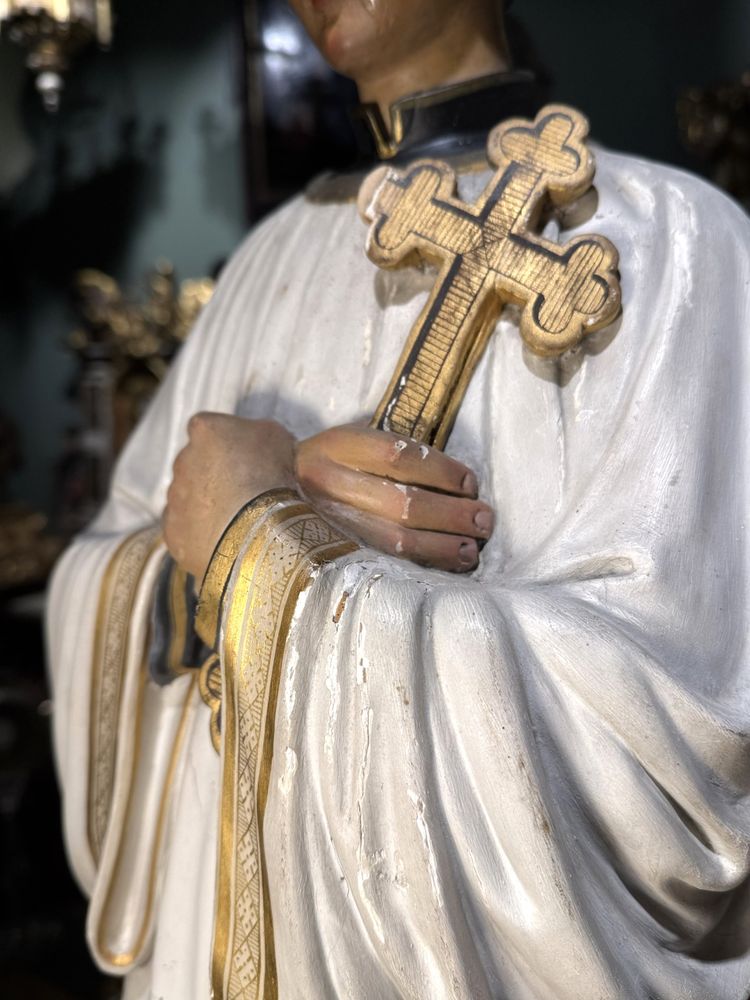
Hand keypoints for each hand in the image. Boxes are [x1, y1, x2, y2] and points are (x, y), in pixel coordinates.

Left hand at [164, 413, 295, 581]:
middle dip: (214, 474)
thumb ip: (256, 431)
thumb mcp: (278, 436)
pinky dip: (200, 530)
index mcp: (205, 430)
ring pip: (189, 496)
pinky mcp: (173, 530)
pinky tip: (225, 536)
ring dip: (207, 503)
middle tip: (244, 489)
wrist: (258, 531)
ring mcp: (175, 497)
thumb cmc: (271, 479)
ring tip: (238, 517)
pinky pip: (185, 527)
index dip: (227, 444)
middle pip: (195, 463)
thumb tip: (255, 440)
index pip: (208, 429)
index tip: (245, 457)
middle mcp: (182, 459)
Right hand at [295, 424, 492, 572]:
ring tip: (472, 549)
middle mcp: (328, 482)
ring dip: (441, 546)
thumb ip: (396, 455)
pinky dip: (421, 564)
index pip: (398, 456)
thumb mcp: (355, 443)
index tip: (471, 483)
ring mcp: (326, 521)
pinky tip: (447, 564)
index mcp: (338, 446)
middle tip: (484, 520)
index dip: (441, 472)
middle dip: (451, 514)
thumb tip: (462, 485)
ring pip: (393, 539)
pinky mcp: (329, 551)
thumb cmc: (334, 463)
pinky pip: (382, 561)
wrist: (272, 486)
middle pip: (400, 503)